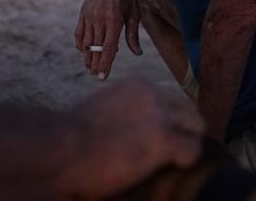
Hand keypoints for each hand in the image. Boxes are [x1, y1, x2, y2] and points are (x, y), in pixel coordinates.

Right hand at [64, 78, 203, 197]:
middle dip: (186, 129)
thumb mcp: (99, 112)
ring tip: (175, 162)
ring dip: (189, 143)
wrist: (59, 148)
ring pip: (196, 125)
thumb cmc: (68, 139)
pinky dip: (185, 161)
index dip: (171, 119)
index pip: (168, 98)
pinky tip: (169, 168)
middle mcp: (151, 94)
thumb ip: (119, 113)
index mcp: (135, 86)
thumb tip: (125, 132)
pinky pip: (193, 149)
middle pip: (188, 108)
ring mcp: (159, 115)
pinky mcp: (162, 139)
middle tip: (178, 151)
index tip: (164, 137)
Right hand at [75, 0, 142, 79]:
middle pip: (95, 49)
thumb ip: (133, 35)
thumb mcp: (134, 13)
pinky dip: (80, 44)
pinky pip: (79, 32)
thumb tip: (137, 53)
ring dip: (87, 57)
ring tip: (90, 67)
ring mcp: (89, 16)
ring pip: (85, 43)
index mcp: (114, 21)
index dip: (105, 64)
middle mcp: (99, 20)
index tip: (102, 76)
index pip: (107, 49)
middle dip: (95, 65)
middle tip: (96, 77)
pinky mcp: (83, 13)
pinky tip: (83, 51)